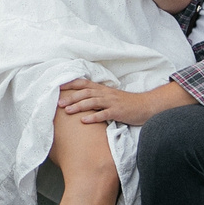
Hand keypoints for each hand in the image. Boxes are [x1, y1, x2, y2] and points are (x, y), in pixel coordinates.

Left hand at [57, 78, 190, 127]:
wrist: (146, 106)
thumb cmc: (127, 103)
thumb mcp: (111, 97)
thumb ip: (98, 97)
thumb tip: (82, 100)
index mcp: (103, 89)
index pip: (83, 84)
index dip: (70, 84)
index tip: (57, 87)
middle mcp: (105, 93)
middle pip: (85, 92)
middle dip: (70, 97)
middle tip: (57, 103)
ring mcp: (112, 102)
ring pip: (92, 102)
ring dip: (78, 106)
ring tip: (67, 111)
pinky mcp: (118, 112)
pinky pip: (104, 114)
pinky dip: (93, 117)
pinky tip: (84, 121)